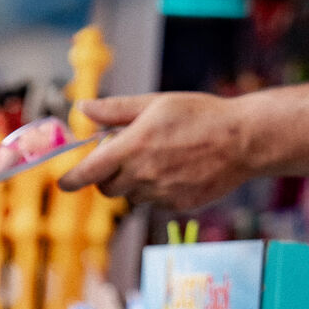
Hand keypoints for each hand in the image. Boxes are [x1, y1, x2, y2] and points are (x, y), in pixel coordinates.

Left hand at [57, 94, 249, 210]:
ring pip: (132, 195)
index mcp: (133, 147)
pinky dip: (158, 188)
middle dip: (107, 175)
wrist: (244, 139)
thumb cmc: (200, 115)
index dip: (71, 180)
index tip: (64, 182)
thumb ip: (115, 110)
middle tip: (125, 155)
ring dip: (135, 181)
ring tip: (161, 157)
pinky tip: (178, 169)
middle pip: (106, 188)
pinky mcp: (177, 204)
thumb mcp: (156, 103)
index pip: (88, 172)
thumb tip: (81, 108)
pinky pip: (155, 201)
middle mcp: (143, 175)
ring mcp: (160, 193)